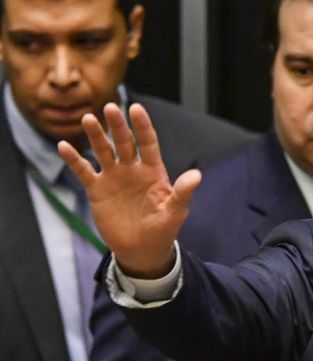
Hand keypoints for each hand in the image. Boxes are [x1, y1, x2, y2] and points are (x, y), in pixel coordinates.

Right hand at [58, 103, 200, 277]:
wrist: (142, 250)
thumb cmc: (163, 230)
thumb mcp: (175, 212)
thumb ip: (183, 193)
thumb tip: (196, 175)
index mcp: (153, 171)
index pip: (148, 143)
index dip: (143, 126)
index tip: (136, 109)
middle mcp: (132, 169)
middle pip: (124, 142)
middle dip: (117, 125)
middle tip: (110, 108)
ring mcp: (114, 177)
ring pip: (103, 151)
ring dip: (96, 136)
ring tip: (88, 119)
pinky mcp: (97, 189)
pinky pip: (84, 171)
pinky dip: (74, 160)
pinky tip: (64, 146)